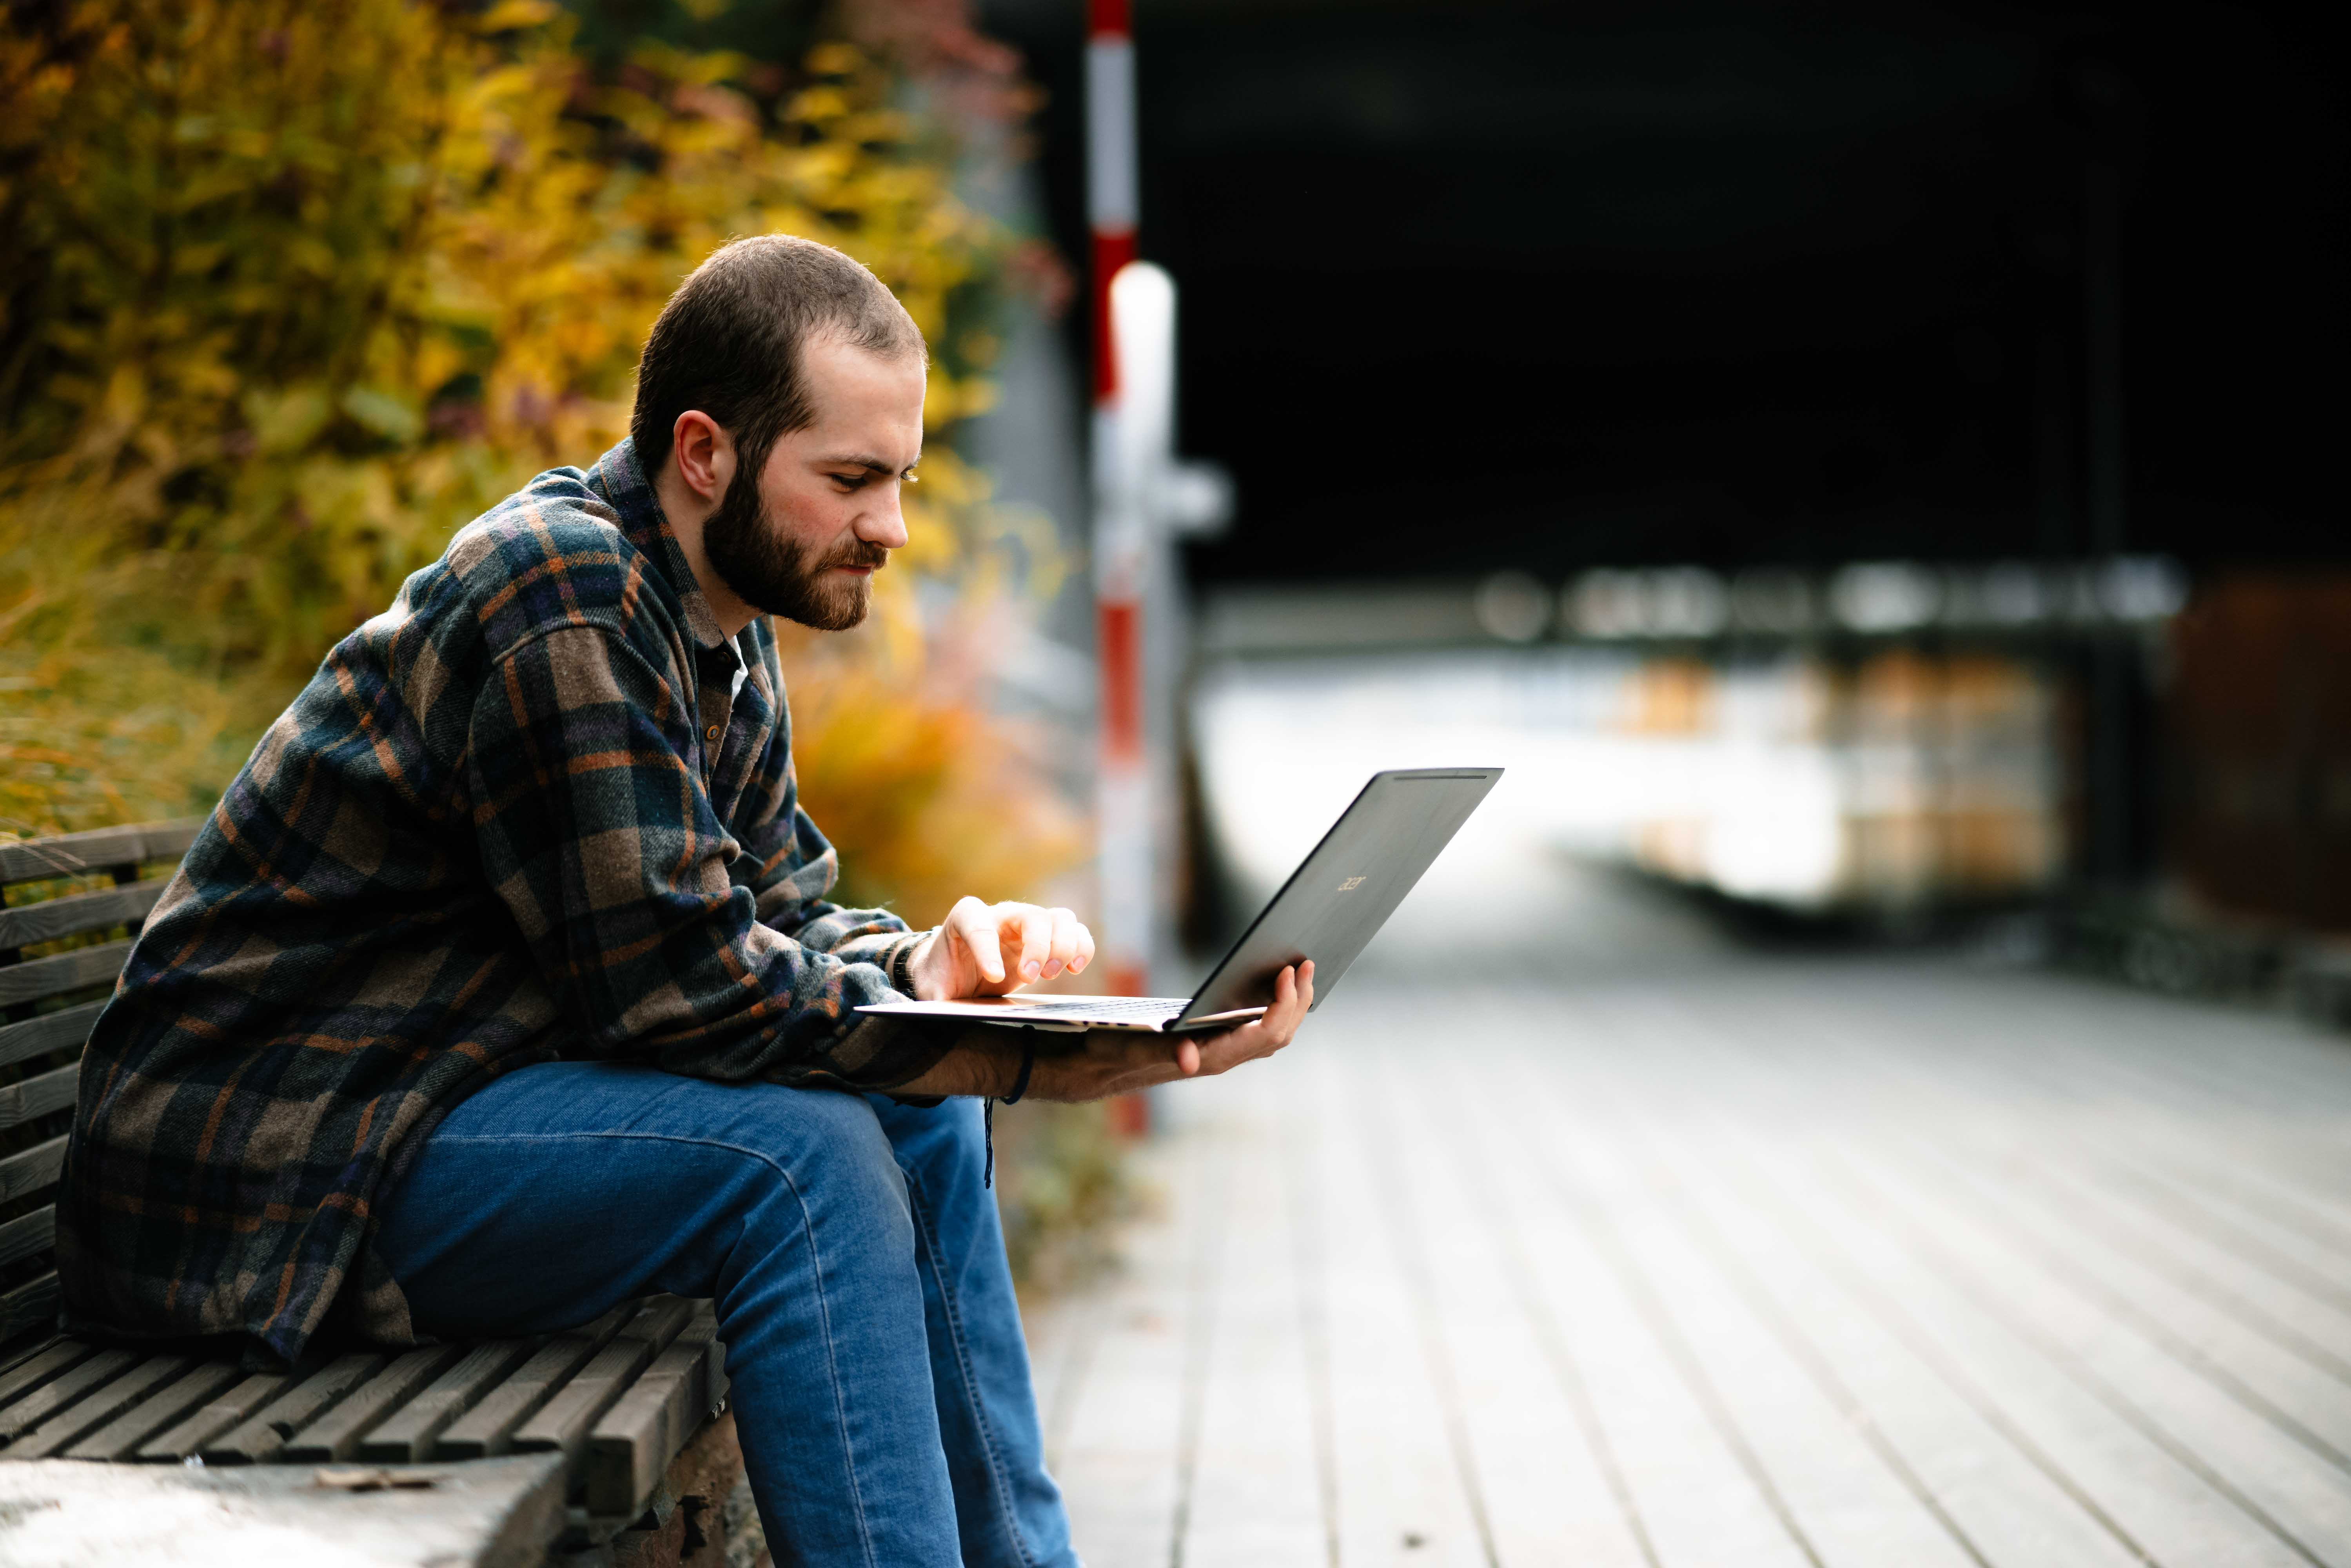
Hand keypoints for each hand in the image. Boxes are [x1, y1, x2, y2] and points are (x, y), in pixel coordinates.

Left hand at [907, 897, 1094, 999]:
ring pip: (1060, 919)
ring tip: (1052, 975)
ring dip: (1064, 946)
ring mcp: (1028, 924)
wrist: (953, 970)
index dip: (987, 950)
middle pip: (1031, 916)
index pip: (979, 924)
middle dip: (1037, 947)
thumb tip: (946, 1019)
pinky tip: (1074, 969)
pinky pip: (1075, 932)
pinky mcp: (1047, 938)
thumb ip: (936, 1001)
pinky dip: (1082, 947)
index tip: (993, 977)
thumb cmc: (941, 976)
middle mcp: (1001, 914)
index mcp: (966, 917)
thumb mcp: (931, 989)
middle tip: (1031, 978)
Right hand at [1029, 960, 1315, 1102]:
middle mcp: (1222, 1059)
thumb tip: (1189, 1057)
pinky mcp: (1214, 1047)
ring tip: (1301, 971)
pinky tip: (1275, 988)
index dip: (1285, 1004)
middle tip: (1309, 962)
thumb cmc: (1109, 1052)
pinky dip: (1274, 1008)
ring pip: (1272, 1033)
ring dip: (1291, 1004)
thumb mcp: (1129, 1044)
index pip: (1266, 1034)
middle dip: (1298, 999)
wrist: (1095, 1069)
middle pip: (1279, 1033)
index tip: (1289, 970)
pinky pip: (1258, 1030)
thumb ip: (1159, 1051)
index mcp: (1210, 1058)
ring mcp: (1221, 1055)